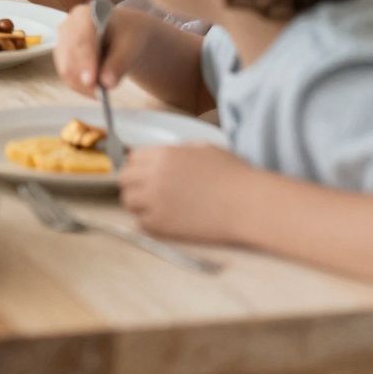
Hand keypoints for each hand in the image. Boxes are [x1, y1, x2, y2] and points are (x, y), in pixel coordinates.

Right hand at [54, 2, 148, 95]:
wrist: (124, 34)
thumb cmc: (128, 35)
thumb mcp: (132, 45)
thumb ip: (120, 62)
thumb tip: (107, 83)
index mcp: (85, 15)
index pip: (81, 39)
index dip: (85, 61)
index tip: (92, 81)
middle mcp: (68, 26)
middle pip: (70, 56)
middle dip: (83, 78)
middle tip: (99, 96)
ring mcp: (62, 41)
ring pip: (66, 69)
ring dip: (82, 86)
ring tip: (101, 94)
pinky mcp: (62, 57)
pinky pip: (67, 76)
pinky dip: (81, 87)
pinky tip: (94, 90)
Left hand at [119, 144, 251, 243]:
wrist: (248, 204)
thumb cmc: (233, 175)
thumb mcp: (204, 149)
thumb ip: (178, 151)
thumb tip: (163, 157)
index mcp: (163, 154)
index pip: (132, 159)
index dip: (139, 167)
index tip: (146, 175)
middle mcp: (154, 175)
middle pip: (124, 179)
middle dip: (134, 184)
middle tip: (148, 192)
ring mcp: (156, 200)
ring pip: (128, 201)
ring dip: (138, 204)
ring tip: (155, 207)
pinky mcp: (162, 224)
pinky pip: (141, 223)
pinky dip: (148, 222)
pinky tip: (164, 221)